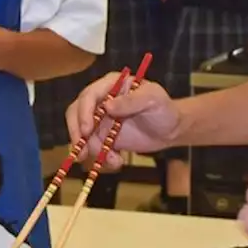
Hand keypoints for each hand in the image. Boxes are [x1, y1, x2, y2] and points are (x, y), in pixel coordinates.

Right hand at [66, 73, 181, 169]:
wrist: (170, 129)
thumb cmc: (164, 109)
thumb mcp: (153, 100)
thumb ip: (131, 101)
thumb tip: (107, 106)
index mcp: (111, 85)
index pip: (89, 95)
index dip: (84, 112)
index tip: (86, 130)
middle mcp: (101, 101)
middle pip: (76, 113)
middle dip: (76, 133)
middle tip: (82, 152)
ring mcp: (100, 119)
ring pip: (82, 134)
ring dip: (92, 150)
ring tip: (114, 161)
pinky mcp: (104, 137)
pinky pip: (93, 147)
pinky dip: (101, 157)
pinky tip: (117, 161)